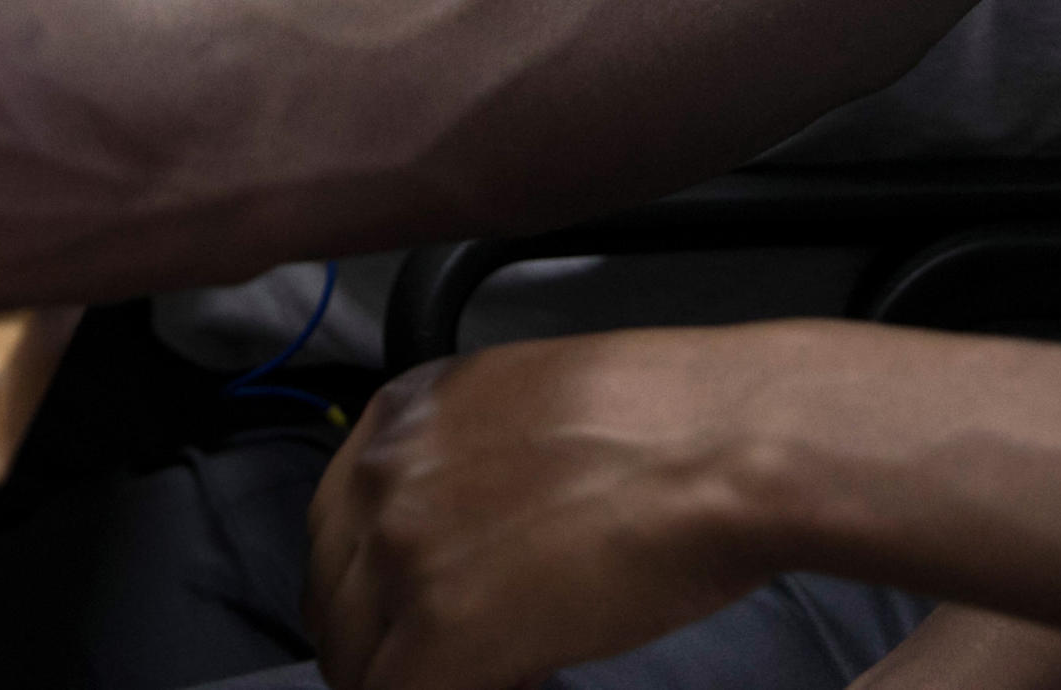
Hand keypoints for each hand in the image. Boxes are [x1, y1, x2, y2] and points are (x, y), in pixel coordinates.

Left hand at [310, 328, 824, 689]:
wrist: (726, 440)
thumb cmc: (673, 417)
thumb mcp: (531, 399)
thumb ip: (470, 458)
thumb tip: (470, 530)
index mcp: (402, 410)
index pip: (337, 528)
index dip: (379, 588)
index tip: (419, 616)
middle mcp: (385, 471)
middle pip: (334, 597)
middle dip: (382, 644)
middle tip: (453, 663)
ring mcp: (408, 551)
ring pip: (355, 662)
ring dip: (409, 680)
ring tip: (489, 676)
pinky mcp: (446, 629)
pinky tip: (519, 685)